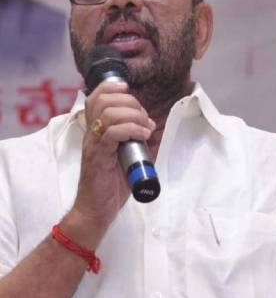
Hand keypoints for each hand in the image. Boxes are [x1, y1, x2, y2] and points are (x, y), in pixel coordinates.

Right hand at [68, 81, 155, 239]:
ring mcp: (94, 144)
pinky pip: (111, 132)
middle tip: (145, 119)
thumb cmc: (112, 185)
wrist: (97, 210)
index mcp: (97, 130)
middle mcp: (92, 133)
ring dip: (133, 116)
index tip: (128, 89)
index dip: (112, 87)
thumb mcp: (132, 157)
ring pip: (108, 113)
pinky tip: (142, 136)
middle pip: (104, 100)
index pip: (96, 97)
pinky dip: (131, 129)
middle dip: (131, 103)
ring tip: (146, 128)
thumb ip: (143, 141)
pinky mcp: (98, 156)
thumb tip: (160, 128)